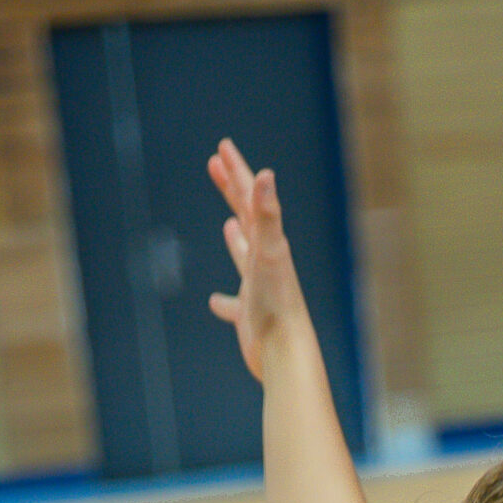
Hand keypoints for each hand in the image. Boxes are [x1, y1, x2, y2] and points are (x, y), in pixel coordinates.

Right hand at [207, 138, 306, 382]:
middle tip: (216, 165)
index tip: (222, 148)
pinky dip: (225, 302)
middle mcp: (265, 262)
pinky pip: (235, 305)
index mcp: (269, 243)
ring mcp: (259, 288)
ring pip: (244, 257)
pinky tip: (216, 302)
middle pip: (247, 217)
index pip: (250, 198)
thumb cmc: (279, 305)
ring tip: (229, 225)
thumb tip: (266, 174)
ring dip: (236, 239)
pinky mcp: (251, 317)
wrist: (286, 354)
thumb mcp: (269, 253)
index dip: (236, 171)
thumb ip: (267, 214)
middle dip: (232, 189)